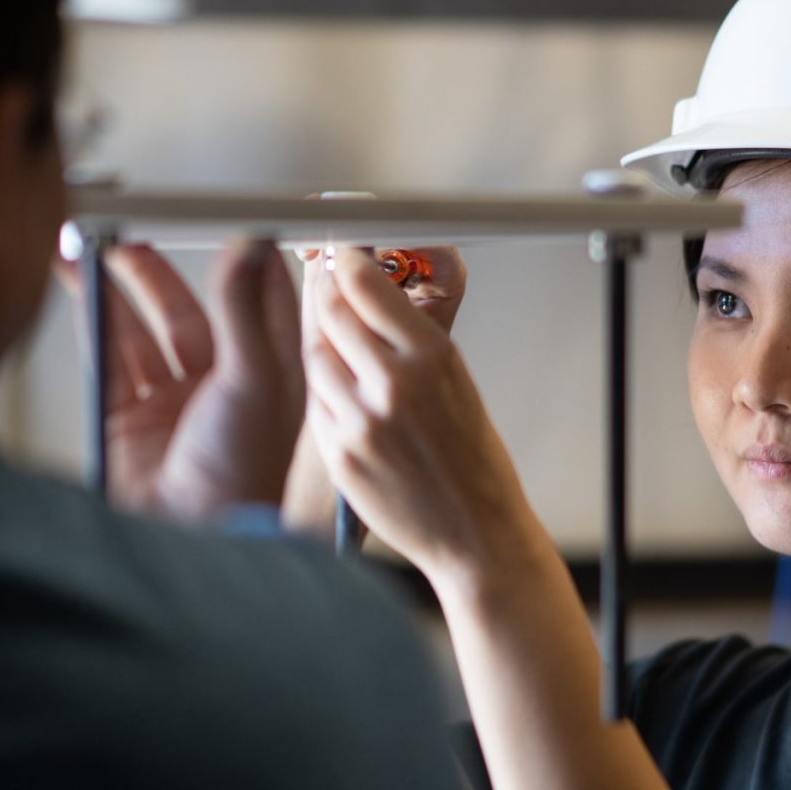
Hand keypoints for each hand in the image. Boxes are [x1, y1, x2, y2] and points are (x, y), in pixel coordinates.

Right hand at [57, 240, 303, 521]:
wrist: (191, 542)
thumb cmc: (240, 476)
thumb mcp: (253, 381)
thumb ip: (244, 310)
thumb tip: (250, 243)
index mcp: (270, 378)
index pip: (258, 303)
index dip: (241, 260)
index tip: (221, 218)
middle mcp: (221, 389)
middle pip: (187, 313)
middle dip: (156, 272)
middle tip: (132, 233)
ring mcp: (172, 407)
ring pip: (140, 332)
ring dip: (117, 290)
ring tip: (93, 248)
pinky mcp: (127, 423)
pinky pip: (108, 360)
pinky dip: (93, 321)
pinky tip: (81, 286)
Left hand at [302, 245, 534, 578]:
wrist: (475, 534)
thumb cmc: (473, 460)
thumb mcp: (457, 384)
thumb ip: (408, 340)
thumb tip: (363, 295)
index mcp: (432, 357)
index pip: (366, 285)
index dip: (346, 263)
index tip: (343, 255)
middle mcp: (394, 385)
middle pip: (331, 314)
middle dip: (327, 295)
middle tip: (329, 288)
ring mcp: (361, 422)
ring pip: (315, 357)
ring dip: (322, 344)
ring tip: (340, 348)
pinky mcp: (339, 455)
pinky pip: (317, 404)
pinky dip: (325, 393)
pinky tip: (344, 396)